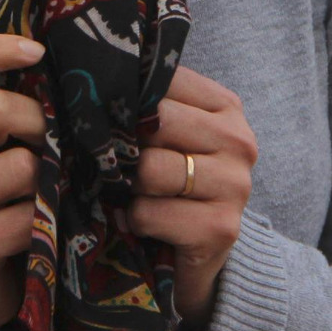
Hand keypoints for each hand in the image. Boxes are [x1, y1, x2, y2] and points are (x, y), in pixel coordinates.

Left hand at [128, 67, 257, 330]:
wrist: (199, 254)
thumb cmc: (172, 182)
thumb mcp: (166, 135)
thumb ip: (146, 103)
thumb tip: (92, 76)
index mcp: (226, 107)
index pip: (163, 82)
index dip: (126, 99)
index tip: (105, 115)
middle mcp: (239, 141)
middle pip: (157, 122)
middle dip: (126, 144)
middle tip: (117, 161)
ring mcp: (235, 185)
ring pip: (150, 168)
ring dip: (128, 185)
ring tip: (132, 193)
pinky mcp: (222, 228)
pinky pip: (149, 212)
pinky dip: (134, 219)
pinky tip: (142, 222)